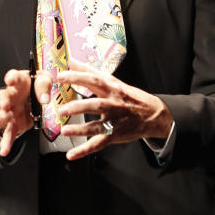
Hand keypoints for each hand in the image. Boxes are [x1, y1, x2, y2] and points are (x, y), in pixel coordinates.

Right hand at [0, 69, 51, 156]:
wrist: (38, 97)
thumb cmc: (38, 85)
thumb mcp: (45, 79)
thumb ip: (44, 86)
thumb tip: (44, 99)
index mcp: (19, 82)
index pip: (13, 77)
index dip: (11, 77)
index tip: (11, 79)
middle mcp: (12, 96)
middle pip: (4, 97)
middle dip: (3, 101)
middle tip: (4, 105)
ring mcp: (11, 111)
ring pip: (3, 116)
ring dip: (0, 120)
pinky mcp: (15, 123)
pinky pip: (9, 133)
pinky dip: (7, 142)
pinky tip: (4, 150)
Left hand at [56, 59, 173, 160]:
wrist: (153, 114)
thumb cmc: (129, 96)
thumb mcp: (113, 81)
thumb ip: (90, 71)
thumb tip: (71, 61)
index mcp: (112, 89)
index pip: (94, 80)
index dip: (77, 77)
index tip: (61, 76)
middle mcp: (113, 104)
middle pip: (96, 105)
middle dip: (79, 107)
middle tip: (62, 109)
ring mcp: (114, 121)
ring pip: (97, 126)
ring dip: (80, 129)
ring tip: (65, 130)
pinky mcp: (114, 135)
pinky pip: (98, 144)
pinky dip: (84, 150)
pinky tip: (72, 154)